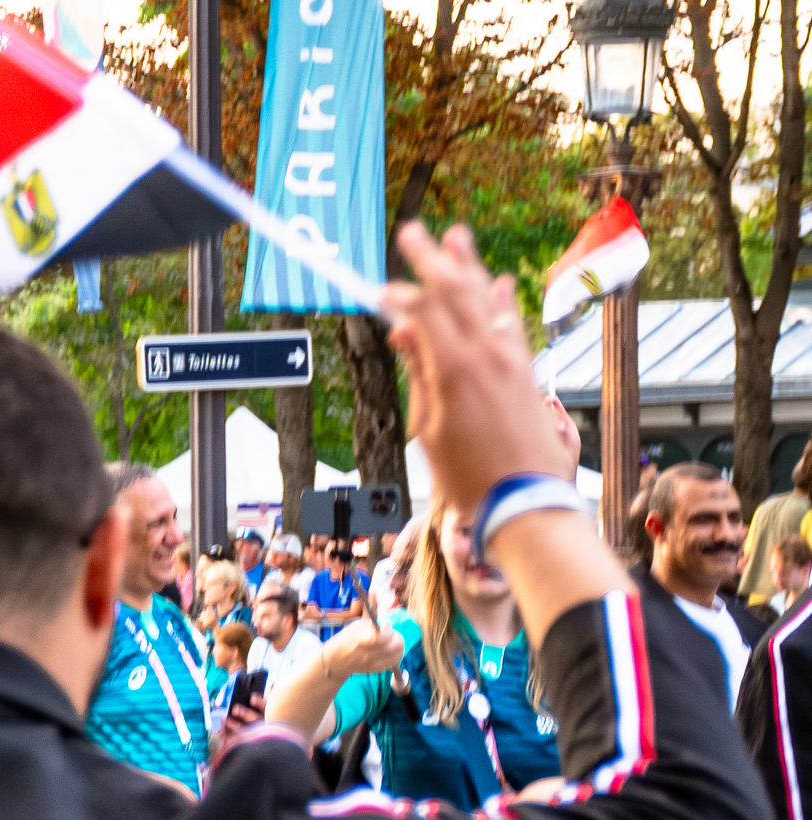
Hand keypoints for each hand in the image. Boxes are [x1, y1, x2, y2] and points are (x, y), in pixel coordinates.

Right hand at [317, 616, 405, 679]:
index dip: (388, 628)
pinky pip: (395, 660)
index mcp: (362, 641)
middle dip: (396, 636)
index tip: (385, 624)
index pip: (382, 637)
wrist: (337, 661)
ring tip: (389, 641)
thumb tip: (379, 605)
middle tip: (389, 633)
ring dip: (397, 644)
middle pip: (397, 645)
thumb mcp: (356, 626)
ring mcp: (375, 663)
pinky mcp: (378, 669)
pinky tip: (388, 649)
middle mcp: (370, 654)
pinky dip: (395, 653)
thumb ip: (371, 620)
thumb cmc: (346, 640)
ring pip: (399, 653)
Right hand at [386, 223, 570, 518]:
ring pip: (487, 301)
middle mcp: (489, 355)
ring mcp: (512, 360)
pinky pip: (511, 324)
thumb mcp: (430, 428)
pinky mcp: (526, 372)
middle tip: (412, 232)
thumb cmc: (472, 476)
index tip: (378, 288)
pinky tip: (498, 283)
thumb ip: (420, 374)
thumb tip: (405, 332)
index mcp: (456, 368)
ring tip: (456, 237)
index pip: (424, 312)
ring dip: (469, 267)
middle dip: (432, 260)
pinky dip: (501, 301)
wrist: (527, 500)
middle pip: (456, 293)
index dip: (398, 294)